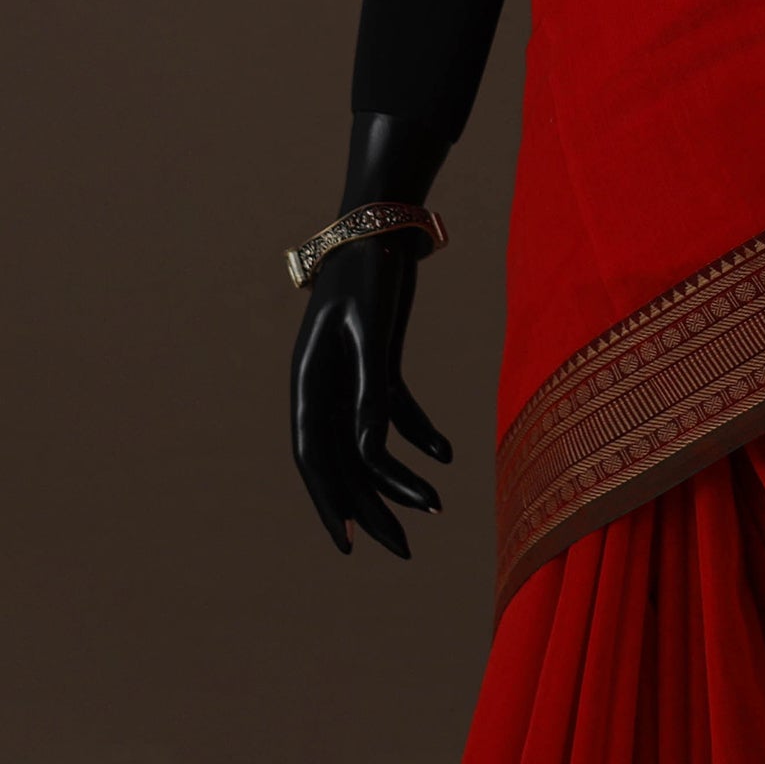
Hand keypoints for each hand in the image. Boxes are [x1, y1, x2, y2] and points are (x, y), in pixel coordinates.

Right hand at [290, 231, 450, 556]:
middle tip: (403, 549)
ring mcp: (349, 376)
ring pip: (369, 442)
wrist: (381, 223)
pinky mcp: (376, 363)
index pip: (314, 457)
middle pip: (344, 460)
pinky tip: (446, 454)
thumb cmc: (370, 271)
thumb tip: (372, 454)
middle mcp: (323, 386)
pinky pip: (394, 411)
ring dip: (399, 475)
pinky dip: (418, 433)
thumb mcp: (372, 333)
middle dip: (371, 507)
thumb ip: (370, 393)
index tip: (350, 544)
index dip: (329, 503)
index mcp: (308, 381)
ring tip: (434, 508)